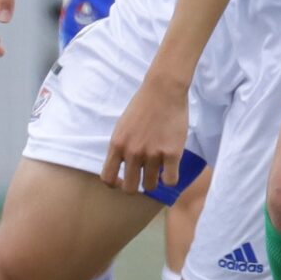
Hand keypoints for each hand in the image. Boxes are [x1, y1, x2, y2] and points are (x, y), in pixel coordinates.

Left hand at [103, 70, 188, 193]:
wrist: (163, 91)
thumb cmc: (143, 106)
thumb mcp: (122, 127)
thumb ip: (121, 146)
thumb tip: (123, 165)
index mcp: (117, 145)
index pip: (108, 178)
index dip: (116, 184)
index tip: (124, 179)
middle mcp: (132, 152)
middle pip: (130, 188)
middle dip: (137, 186)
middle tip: (144, 178)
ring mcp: (153, 153)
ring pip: (151, 185)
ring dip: (155, 181)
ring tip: (160, 171)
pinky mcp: (172, 153)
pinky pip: (170, 180)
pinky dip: (171, 179)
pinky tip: (172, 169)